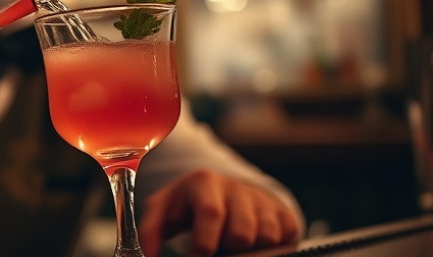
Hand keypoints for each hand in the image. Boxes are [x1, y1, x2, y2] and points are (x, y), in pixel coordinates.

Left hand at [138, 169, 300, 256]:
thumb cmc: (189, 206)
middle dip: (227, 248)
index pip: (210, 213)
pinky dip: (270, 247)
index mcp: (204, 182)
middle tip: (216, 249)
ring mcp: (263, 200)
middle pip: (241, 233)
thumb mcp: (164, 210)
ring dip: (248, 249)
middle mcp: (236, 187)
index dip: (204, 243)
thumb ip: (149, 231)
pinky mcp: (284, 214)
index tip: (196, 256)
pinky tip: (252, 242)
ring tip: (230, 244)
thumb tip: (147, 255)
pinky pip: (284, 239)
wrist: (225, 192)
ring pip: (265, 238)